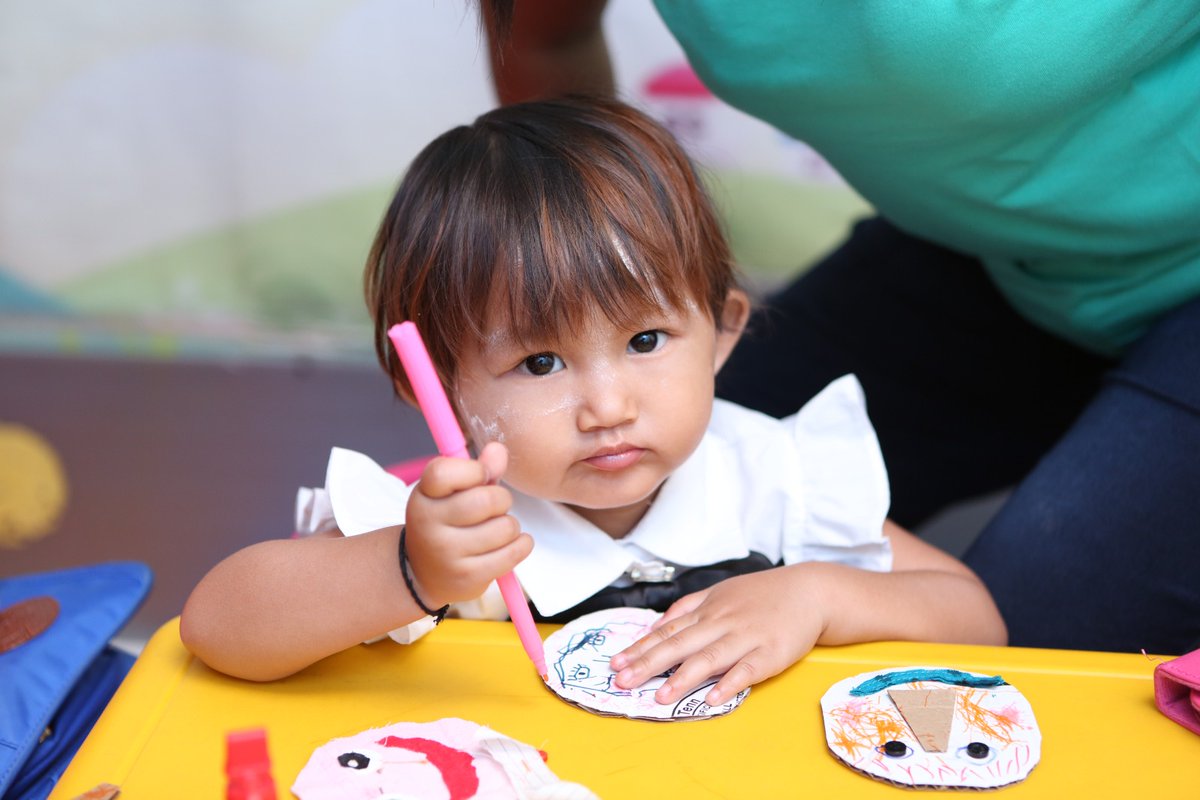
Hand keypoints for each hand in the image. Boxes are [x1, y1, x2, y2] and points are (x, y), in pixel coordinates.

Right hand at [403, 442, 532, 607]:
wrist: (426, 573)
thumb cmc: (448, 522)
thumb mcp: (453, 492)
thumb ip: (479, 469)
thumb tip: (498, 450)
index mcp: (423, 496)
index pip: (444, 472)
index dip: (474, 470)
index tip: (481, 477)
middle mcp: (428, 525)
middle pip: (486, 500)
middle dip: (502, 500)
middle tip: (496, 507)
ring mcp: (446, 554)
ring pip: (505, 527)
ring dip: (510, 525)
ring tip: (497, 529)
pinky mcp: (467, 577)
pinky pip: (513, 553)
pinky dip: (522, 544)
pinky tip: (513, 543)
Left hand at [609, 565, 825, 706]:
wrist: (809, 591)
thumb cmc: (762, 595)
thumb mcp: (721, 592)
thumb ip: (689, 607)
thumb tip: (658, 624)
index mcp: (708, 610)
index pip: (667, 631)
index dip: (641, 648)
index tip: (616, 664)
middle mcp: (722, 622)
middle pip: (680, 645)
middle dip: (649, 664)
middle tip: (623, 681)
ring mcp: (747, 638)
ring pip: (710, 658)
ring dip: (683, 678)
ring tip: (660, 696)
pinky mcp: (771, 653)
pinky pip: (747, 670)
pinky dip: (730, 684)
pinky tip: (712, 698)